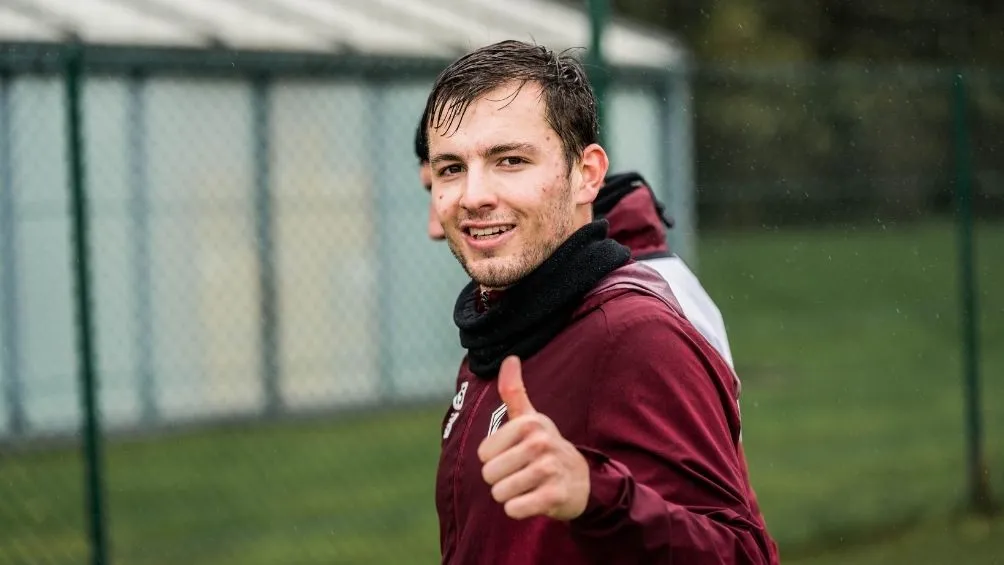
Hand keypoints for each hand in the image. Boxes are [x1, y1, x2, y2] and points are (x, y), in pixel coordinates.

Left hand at [477, 356, 589, 520]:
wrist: (581, 480)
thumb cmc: (545, 446)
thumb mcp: (530, 418)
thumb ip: (514, 391)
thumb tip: (510, 358)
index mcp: (529, 424)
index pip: (483, 453)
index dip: (493, 459)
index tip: (513, 455)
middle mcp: (540, 443)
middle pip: (490, 474)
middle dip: (499, 480)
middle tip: (520, 474)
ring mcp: (549, 470)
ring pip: (500, 493)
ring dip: (509, 495)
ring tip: (527, 486)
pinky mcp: (555, 496)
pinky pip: (515, 509)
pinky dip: (518, 509)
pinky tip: (533, 499)